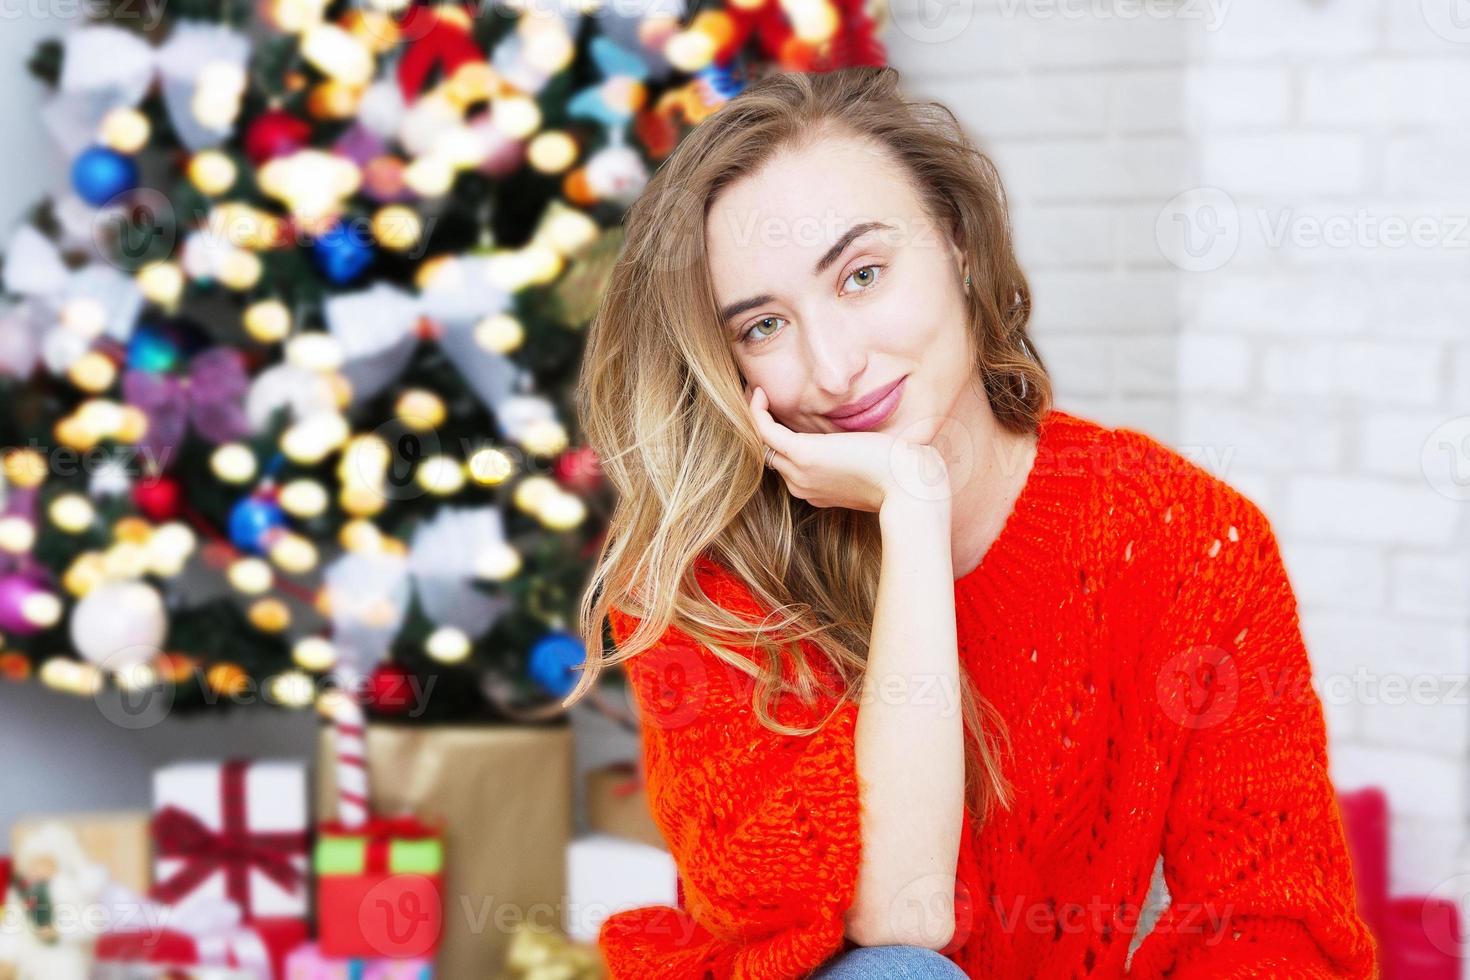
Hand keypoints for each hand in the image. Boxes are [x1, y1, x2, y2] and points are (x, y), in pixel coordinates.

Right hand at [746, 384, 949, 512]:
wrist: (909, 488)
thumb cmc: (903, 477)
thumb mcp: (878, 468)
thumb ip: (865, 459)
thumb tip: (872, 445)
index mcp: (818, 491)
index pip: (788, 464)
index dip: (781, 438)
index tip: (780, 413)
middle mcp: (803, 485)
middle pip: (770, 454)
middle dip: (761, 426)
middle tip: (758, 397)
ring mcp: (800, 473)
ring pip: (761, 443)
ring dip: (754, 416)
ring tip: (753, 391)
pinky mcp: (803, 454)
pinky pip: (765, 431)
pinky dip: (757, 412)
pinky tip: (759, 392)